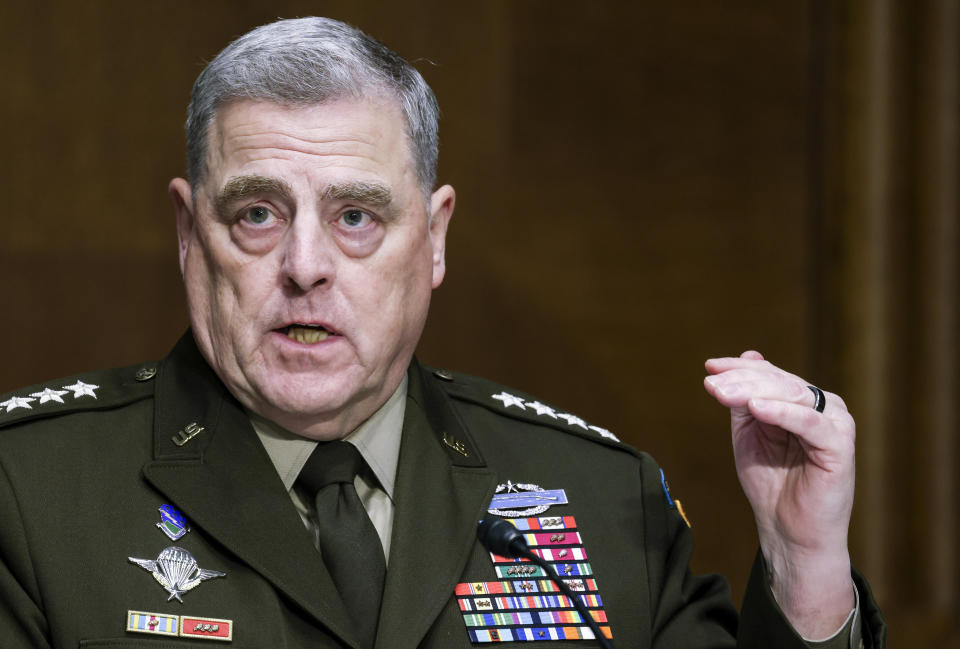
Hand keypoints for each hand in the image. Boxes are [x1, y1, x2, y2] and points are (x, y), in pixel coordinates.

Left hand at [703, 351, 855, 638]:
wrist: (788, 532)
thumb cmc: (771, 485)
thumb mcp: (750, 435)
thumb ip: (744, 400)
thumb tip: (744, 356)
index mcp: (802, 402)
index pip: (770, 374)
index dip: (738, 368)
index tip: (709, 366)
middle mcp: (822, 408)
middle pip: (778, 382)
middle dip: (740, 380)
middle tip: (711, 384)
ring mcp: (835, 424)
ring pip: (792, 395)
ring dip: (753, 391)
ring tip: (722, 393)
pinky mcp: (840, 446)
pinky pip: (809, 422)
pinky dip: (782, 413)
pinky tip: (755, 408)